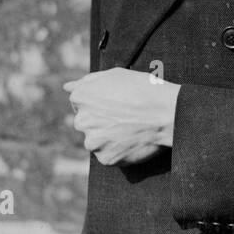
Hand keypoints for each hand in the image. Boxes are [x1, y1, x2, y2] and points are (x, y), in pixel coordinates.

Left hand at [64, 67, 179, 165]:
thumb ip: (86, 81)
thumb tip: (67, 87)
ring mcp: (93, 142)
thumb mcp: (115, 75)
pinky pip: (108, 155)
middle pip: (87, 124)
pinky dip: (118, 151)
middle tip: (126, 117)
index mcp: (81, 97)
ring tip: (131, 129)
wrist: (166, 112)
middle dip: (101, 122)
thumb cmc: (143, 89)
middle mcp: (82, 121)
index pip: (81, 103)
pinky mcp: (106, 159)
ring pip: (96, 141)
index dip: (101, 103)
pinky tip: (132, 140)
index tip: (117, 104)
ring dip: (108, 138)